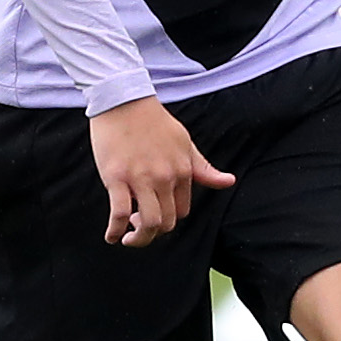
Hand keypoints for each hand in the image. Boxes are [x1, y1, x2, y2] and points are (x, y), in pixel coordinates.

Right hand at [88, 95, 235, 245]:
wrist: (124, 101)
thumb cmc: (154, 122)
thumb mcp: (185, 143)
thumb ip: (204, 168)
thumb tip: (229, 182)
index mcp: (183, 170)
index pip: (181, 210)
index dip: (168, 218)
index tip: (154, 215)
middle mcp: (165, 178)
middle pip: (166, 222)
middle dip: (153, 232)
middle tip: (138, 227)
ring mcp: (141, 179)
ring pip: (148, 223)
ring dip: (139, 238)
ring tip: (127, 237)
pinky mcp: (116, 178)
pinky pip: (118, 214)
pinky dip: (114, 231)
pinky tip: (111, 237)